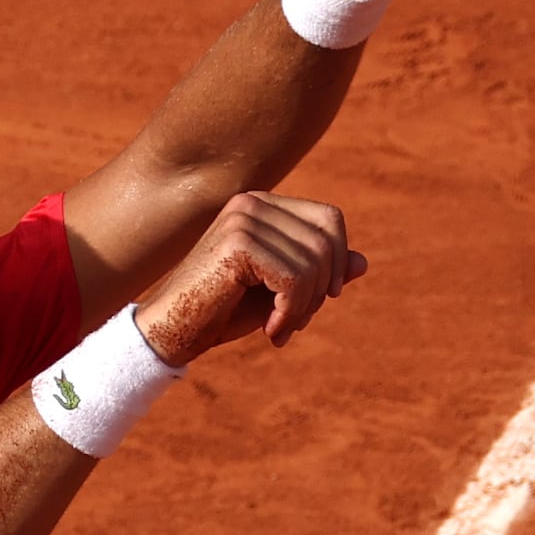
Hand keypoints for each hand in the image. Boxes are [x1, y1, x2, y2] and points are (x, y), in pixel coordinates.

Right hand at [137, 191, 367, 367]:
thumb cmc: (222, 311)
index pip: (329, 220)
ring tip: (280, 327)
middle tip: (296, 321)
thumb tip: (363, 263)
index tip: (317, 300)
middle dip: (321, 290)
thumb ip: (318, 273)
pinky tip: (270, 331)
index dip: (335, 263)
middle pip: (326, 241)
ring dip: (305, 307)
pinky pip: (294, 279)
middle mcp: (253, 202)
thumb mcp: (281, 291)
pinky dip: (291, 313)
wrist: (171, 332)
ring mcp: (244, 219)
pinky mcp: (239, 243)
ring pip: (313, 262)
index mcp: (263, 205)